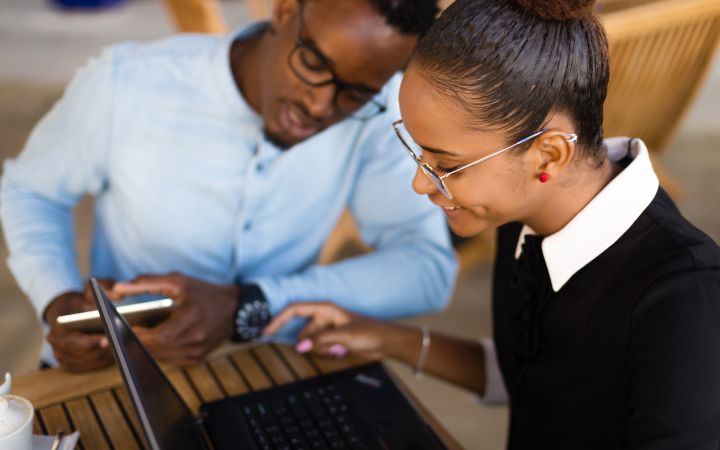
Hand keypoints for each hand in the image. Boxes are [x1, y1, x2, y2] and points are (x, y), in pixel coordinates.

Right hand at [44, 278, 115, 371]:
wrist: (63, 310)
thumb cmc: (76, 304)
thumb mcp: (83, 299)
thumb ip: (91, 305)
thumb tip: (104, 310)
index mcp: (57, 328)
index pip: (73, 341)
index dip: (91, 343)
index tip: (107, 341)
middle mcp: (56, 344)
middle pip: (81, 355)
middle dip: (101, 351)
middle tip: (119, 347)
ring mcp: (60, 354)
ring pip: (85, 363)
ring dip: (102, 358)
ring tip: (120, 351)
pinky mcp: (67, 362)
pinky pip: (85, 368)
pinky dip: (98, 363)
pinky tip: (112, 356)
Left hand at [111, 272, 238, 365]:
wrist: (233, 308)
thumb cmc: (204, 293)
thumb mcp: (177, 280)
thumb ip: (146, 283)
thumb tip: (118, 289)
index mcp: (192, 317)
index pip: (159, 336)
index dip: (140, 336)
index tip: (127, 328)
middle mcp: (197, 337)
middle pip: (158, 349)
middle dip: (139, 342)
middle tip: (126, 333)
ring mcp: (198, 351)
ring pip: (162, 358)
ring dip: (147, 349)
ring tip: (137, 337)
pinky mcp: (198, 358)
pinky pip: (171, 360)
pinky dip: (160, 353)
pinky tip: (155, 342)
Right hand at [262, 302, 390, 359]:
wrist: (386, 342)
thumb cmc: (370, 332)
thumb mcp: (344, 336)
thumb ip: (320, 340)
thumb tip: (300, 346)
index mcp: (325, 308)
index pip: (295, 310)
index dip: (278, 319)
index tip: (266, 331)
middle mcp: (323, 317)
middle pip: (303, 333)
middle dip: (313, 345)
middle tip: (333, 347)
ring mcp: (326, 330)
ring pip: (310, 345)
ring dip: (323, 351)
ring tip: (341, 349)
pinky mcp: (331, 341)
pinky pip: (319, 350)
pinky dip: (328, 354)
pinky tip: (342, 352)